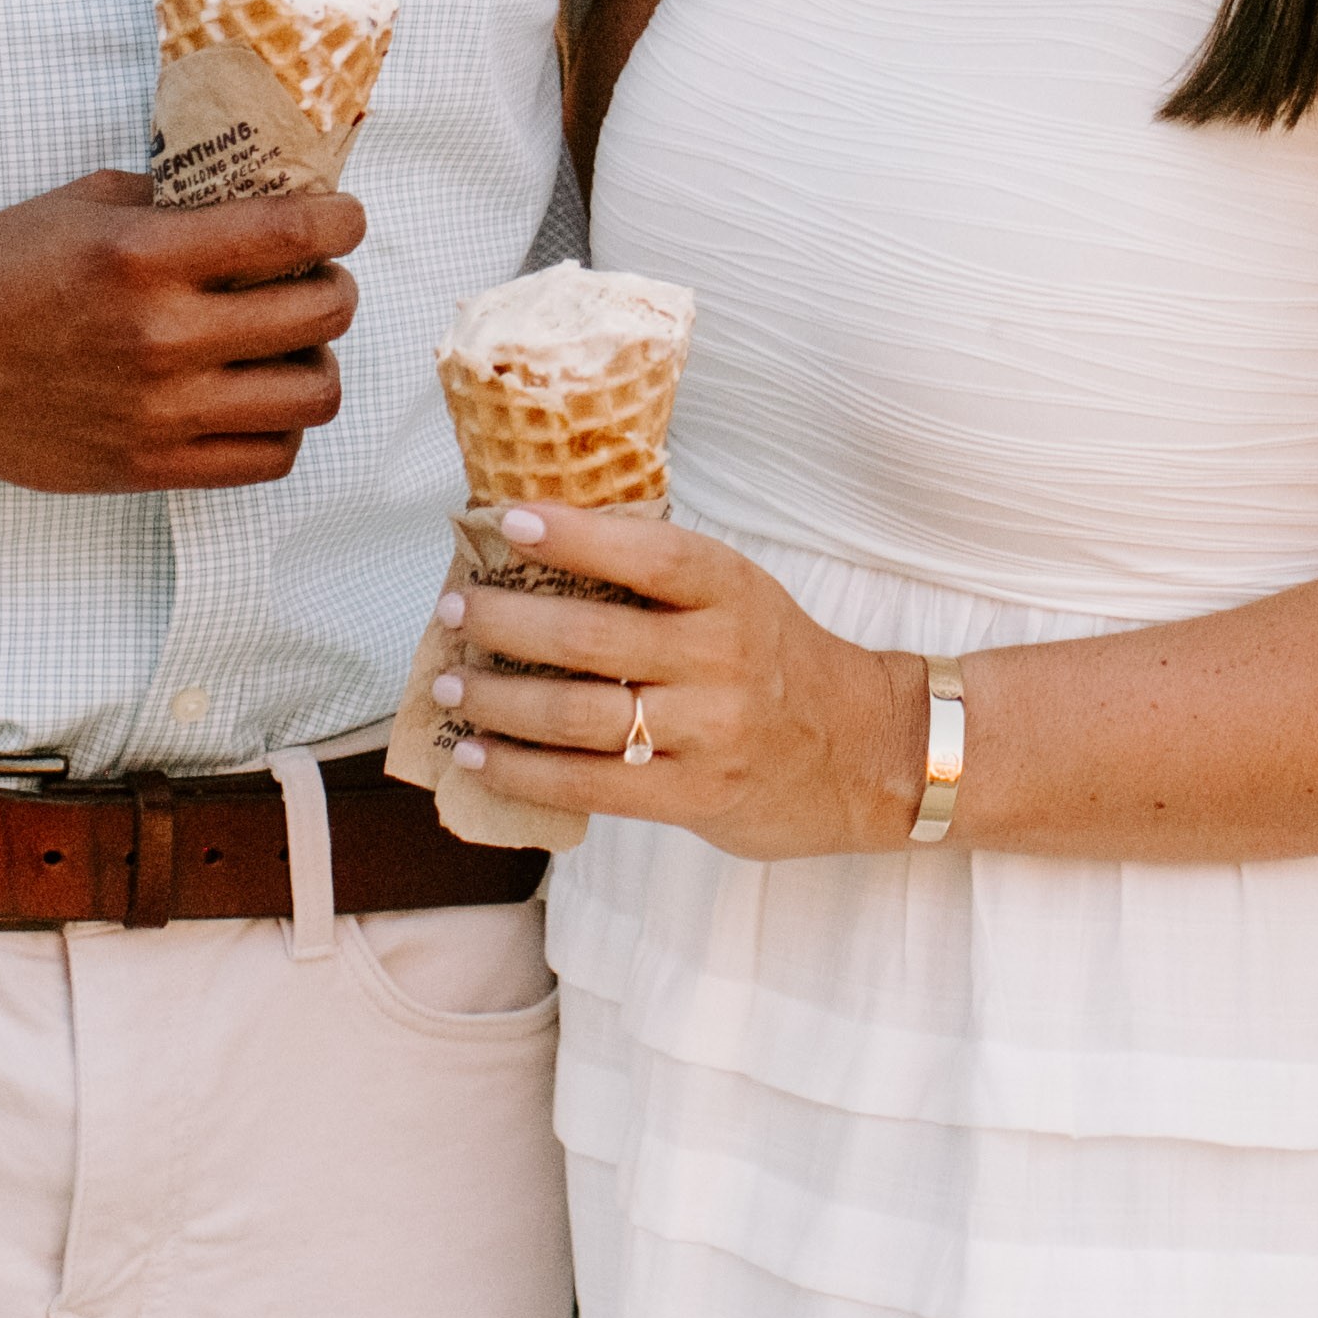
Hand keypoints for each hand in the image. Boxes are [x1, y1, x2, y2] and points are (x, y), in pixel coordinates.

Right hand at [0, 176, 362, 492]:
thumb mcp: (81, 204)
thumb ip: (171, 198)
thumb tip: (250, 191)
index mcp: (145, 257)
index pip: (292, 233)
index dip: (341, 221)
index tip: (343, 218)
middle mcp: (162, 336)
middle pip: (322, 314)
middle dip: (335, 285)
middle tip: (316, 278)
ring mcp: (160, 411)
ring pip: (312, 395)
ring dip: (316, 362)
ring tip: (288, 346)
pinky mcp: (149, 466)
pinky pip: (267, 458)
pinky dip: (280, 425)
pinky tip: (254, 397)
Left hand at [435, 503, 926, 861]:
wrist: (867, 753)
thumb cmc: (781, 663)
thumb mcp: (740, 599)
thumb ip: (661, 582)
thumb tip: (544, 552)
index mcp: (732, 592)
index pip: (647, 554)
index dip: (573, 536)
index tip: (507, 522)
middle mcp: (722, 657)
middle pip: (589, 640)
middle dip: (504, 625)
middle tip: (454, 611)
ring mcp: (708, 731)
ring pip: (576, 716)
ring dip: (497, 701)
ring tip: (450, 687)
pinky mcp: (694, 795)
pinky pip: (587, 783)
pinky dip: (520, 770)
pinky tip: (478, 755)